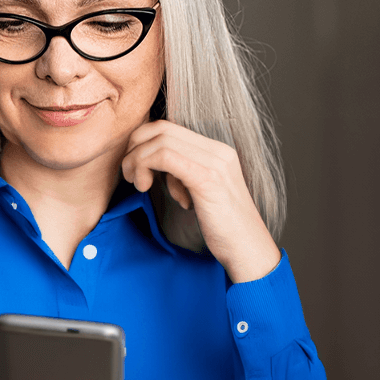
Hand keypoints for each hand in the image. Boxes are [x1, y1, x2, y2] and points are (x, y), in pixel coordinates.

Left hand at [121, 119, 279, 282]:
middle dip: (135, 148)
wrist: (249, 250)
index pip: (170, 128)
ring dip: (137, 160)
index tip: (135, 168)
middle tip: (129, 174)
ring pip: (160, 141)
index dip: (143, 143)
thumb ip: (182, 174)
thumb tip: (152, 164)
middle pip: (162, 128)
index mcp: (217, 151)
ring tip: (138, 184)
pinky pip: (165, 157)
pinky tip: (145, 188)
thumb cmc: (223, 229)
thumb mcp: (200, 193)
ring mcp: (215, 162)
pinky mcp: (207, 178)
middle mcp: (218, 150)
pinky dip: (145, 167)